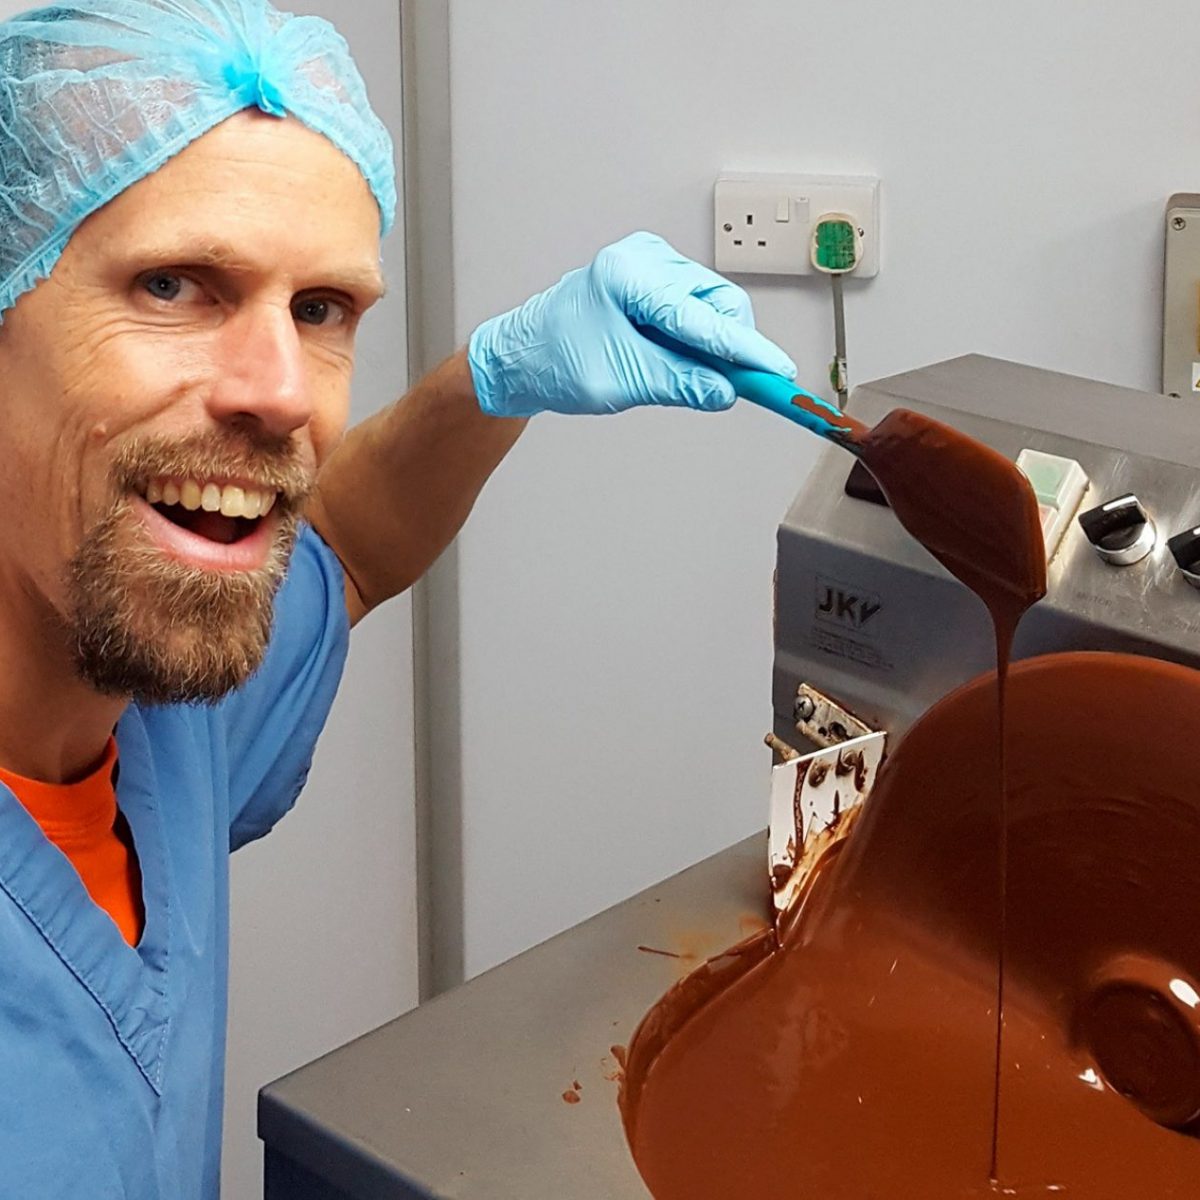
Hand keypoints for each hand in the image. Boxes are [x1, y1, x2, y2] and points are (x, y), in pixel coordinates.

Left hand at [467, 231, 796, 416]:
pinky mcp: (650, 279)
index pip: (704, 318)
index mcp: (628, 276)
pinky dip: (694, 339)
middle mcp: (642, 259)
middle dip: (729, 346)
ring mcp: (647, 264)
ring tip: (677, 372)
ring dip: (709, 344)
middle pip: (719, 302)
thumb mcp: (621, 382)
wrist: (521, 359)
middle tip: (728, 386)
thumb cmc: (554, 363)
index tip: (779, 374)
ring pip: (710, 306)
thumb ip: (679, 384)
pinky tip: (672, 358)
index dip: (746, 351)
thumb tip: (725, 391)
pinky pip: (693, 308)